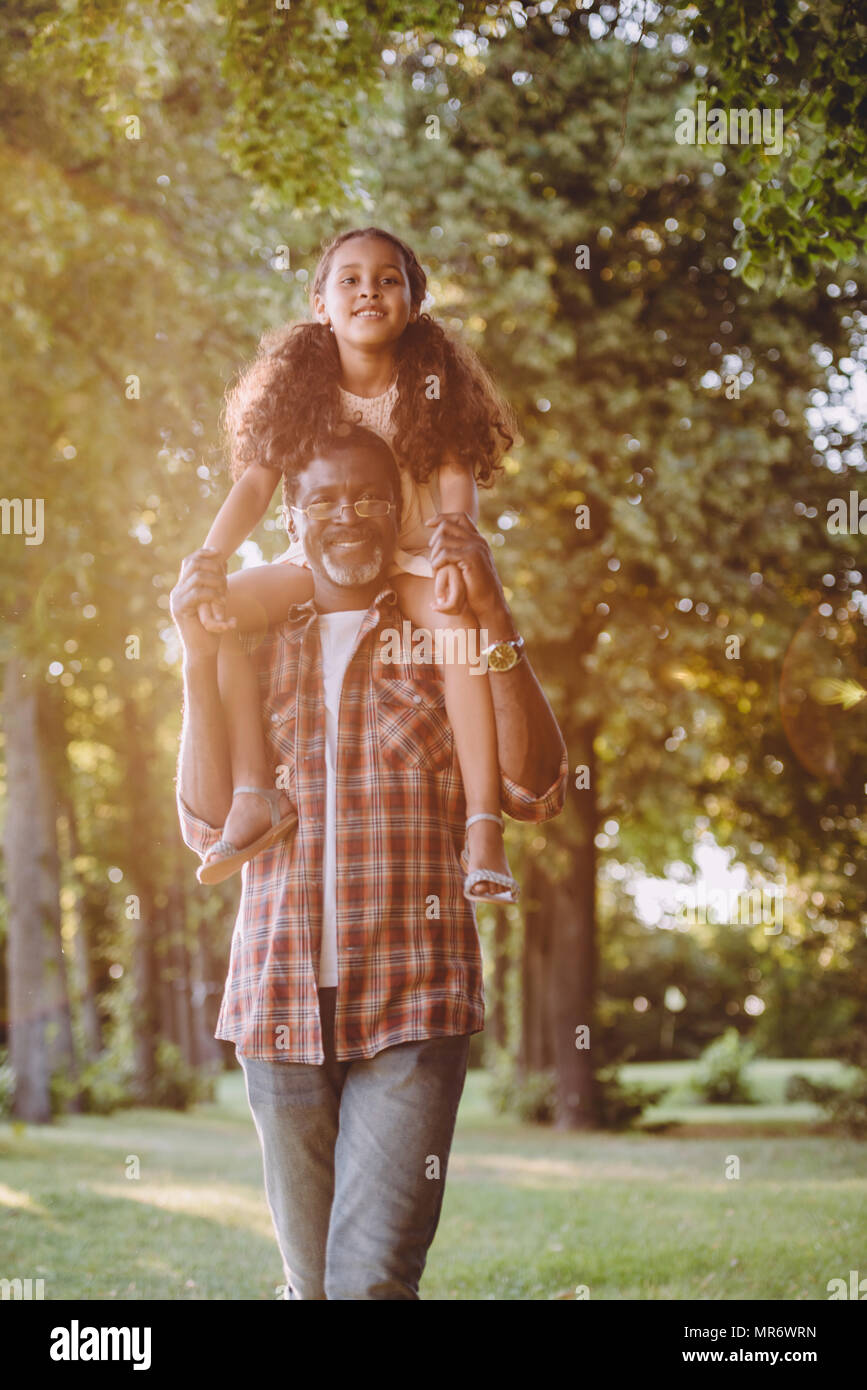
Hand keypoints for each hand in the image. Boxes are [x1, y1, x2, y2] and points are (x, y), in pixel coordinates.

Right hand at [170, 549, 229, 658]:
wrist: (201, 652)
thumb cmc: (211, 630)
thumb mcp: (216, 601)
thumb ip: (216, 583)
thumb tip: (224, 562)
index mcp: (184, 587)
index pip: (190, 560)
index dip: (204, 553)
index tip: (220, 552)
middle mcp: (177, 591)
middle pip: (192, 563)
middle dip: (213, 566)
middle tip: (225, 579)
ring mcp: (177, 599)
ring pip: (197, 577)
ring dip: (216, 582)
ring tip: (224, 595)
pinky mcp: (180, 610)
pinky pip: (197, 593)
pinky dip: (213, 595)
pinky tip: (221, 602)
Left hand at [425, 512, 507, 626]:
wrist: (490, 603)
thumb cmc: (476, 589)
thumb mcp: (468, 565)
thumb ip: (460, 552)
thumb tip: (443, 543)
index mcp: (478, 540)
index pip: (459, 517)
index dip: (441, 517)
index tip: (428, 524)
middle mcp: (478, 540)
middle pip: (447, 525)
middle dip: (434, 539)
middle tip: (432, 556)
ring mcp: (476, 547)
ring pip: (443, 540)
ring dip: (434, 554)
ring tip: (435, 567)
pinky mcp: (471, 558)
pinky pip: (445, 553)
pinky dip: (437, 562)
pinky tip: (437, 572)